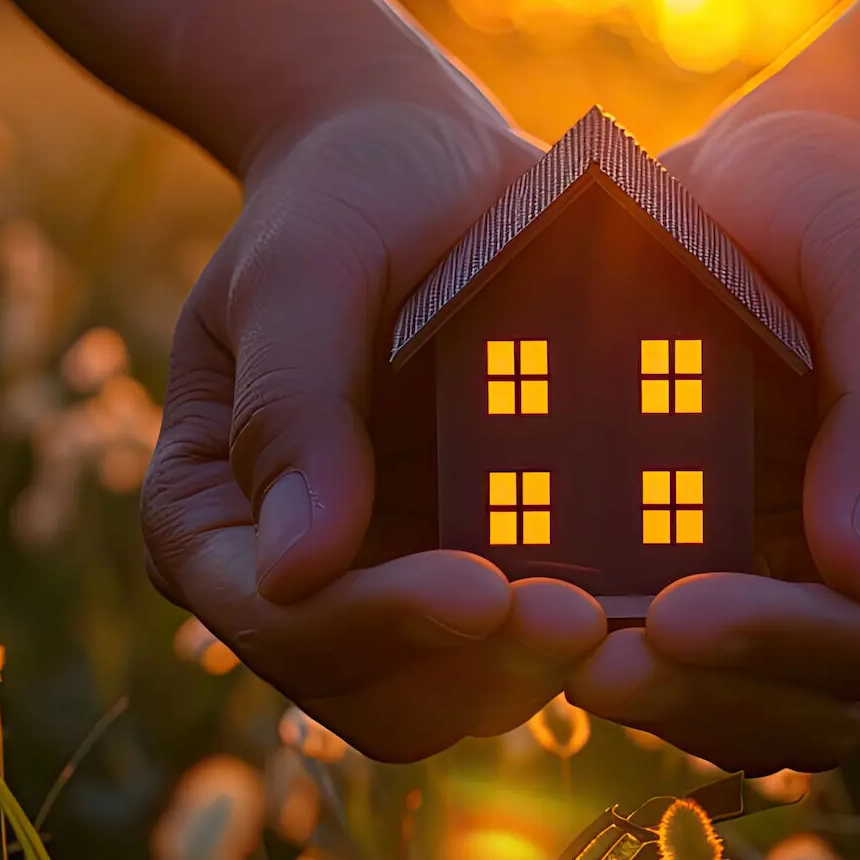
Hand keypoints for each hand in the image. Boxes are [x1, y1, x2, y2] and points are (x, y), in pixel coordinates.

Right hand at [141, 101, 605, 761]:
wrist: (433, 163)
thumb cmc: (350, 193)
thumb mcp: (308, 266)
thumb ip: (294, 403)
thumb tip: (293, 571)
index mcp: (210, 516)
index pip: (283, 618)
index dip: (382, 623)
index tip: (490, 592)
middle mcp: (291, 576)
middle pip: (369, 692)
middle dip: (473, 668)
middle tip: (585, 619)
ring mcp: (389, 585)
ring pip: (455, 697)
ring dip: (536, 670)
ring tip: (624, 611)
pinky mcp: (479, 569)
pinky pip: (524, 648)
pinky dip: (582, 636)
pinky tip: (649, 590)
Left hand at [567, 108, 859, 773]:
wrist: (761, 179)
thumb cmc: (838, 203)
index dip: (794, 639)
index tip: (675, 612)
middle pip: (832, 701)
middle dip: (715, 692)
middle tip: (590, 665)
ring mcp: (818, 597)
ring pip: (760, 715)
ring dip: (665, 704)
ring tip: (555, 657)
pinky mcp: (737, 587)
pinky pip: (695, 674)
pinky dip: (635, 668)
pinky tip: (549, 633)